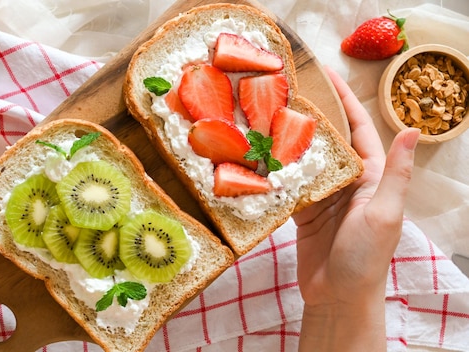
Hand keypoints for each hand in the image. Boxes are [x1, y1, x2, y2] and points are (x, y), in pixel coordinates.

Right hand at [294, 68, 418, 350]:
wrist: (339, 297)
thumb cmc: (366, 257)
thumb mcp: (384, 213)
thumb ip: (394, 173)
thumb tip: (413, 129)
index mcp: (371, 175)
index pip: (358, 129)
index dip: (344, 100)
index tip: (326, 75)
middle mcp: (347, 180)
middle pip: (328, 138)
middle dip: (311, 112)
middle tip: (287, 88)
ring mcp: (323, 194)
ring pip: (305, 157)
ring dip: (289, 137)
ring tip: (267, 113)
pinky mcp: (302, 209)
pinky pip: (288, 182)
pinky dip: (275, 168)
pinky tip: (259, 152)